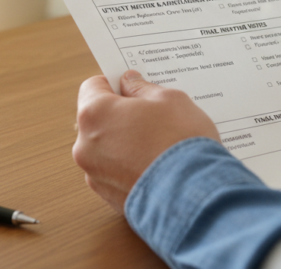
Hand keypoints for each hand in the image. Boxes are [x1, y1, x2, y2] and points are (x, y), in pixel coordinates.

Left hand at [73, 70, 220, 212]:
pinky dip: (131, 167)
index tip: (133, 86)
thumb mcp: (169, 99)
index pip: (92, 87)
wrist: (195, 195)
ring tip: (158, 144)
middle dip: (121, 114)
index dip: (114, 83)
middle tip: (152, 115)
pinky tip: (157, 165)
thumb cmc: (181, 141)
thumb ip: (142, 88)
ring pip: (106, 148)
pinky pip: (116, 173)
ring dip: (125, 142)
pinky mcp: (109, 198)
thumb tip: (130, 83)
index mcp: (95, 114)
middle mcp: (86, 146)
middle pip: (98, 120)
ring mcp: (95, 176)